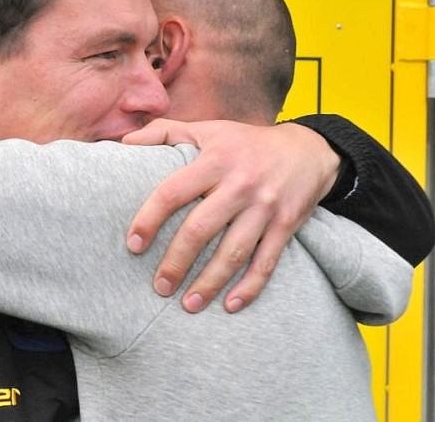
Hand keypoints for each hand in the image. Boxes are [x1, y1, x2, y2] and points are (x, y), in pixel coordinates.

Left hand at [122, 119, 339, 312]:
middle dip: (177, 262)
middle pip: (201, 229)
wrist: (309, 149)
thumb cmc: (246, 142)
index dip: (149, 219)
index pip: (173, 191)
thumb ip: (165, 133)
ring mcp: (265, 207)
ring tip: (188, 304)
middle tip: (159, 287)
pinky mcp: (287, 225)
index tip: (133, 244)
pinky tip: (230, 305)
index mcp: (215, 160)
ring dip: (210, 282)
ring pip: (234, 252)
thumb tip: (125, 143)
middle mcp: (240, 184)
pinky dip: (250, 287)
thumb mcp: (207, 129)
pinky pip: (267, 262)